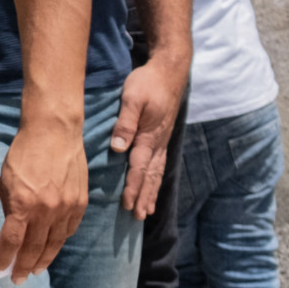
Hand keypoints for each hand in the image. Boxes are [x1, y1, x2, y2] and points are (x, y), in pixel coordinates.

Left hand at [0, 117, 87, 282]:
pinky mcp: (80, 203)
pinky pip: (69, 230)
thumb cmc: (23, 154)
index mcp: (23, 204)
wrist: (54, 133)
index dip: (3, 259)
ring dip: (44, 260)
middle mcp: (46, 210)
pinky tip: (52, 248)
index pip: (12, 242)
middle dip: (23, 267)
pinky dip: (59, 242)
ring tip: (35, 270)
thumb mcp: (5, 182)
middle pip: (33, 248)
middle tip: (17, 279)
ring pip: (55, 243)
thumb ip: (9, 208)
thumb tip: (11, 230)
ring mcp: (66, 208)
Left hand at [109, 53, 188, 217]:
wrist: (170, 70)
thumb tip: (118, 147)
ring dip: (151, 192)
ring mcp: (162, 140)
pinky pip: (159, 164)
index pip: (139, 168)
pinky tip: (152, 187)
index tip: (128, 205)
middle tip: (138, 217)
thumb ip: (125, 122)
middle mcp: (158, 142)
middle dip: (144, 196)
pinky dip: (156, 179)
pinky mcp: (162, 136)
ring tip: (146, 211)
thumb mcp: (133, 97)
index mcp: (149, 136)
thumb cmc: (148, 82)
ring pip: (157, 172)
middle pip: (150, 175)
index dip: (133, 188)